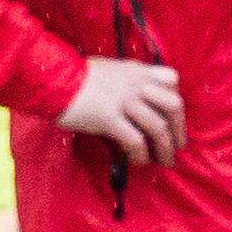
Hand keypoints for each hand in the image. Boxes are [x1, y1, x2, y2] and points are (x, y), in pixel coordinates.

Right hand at [59, 54, 183, 165]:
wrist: (53, 80)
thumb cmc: (75, 77)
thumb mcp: (108, 70)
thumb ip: (125, 81)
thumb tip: (134, 100)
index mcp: (136, 71)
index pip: (171, 80)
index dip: (176, 99)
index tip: (172, 116)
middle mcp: (135, 84)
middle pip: (172, 105)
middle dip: (179, 128)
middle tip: (178, 145)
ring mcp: (124, 101)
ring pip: (158, 127)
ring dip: (165, 148)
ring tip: (164, 161)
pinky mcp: (110, 118)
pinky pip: (135, 140)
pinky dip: (141, 154)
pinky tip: (139, 161)